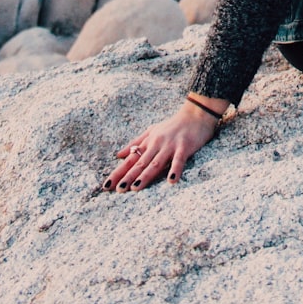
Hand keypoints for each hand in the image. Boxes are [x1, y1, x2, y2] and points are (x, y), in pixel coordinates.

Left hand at [103, 100, 223, 193]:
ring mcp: (170, 145)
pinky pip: (179, 160)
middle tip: (117, 190)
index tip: (106, 186)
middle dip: (128, 177)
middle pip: (140, 163)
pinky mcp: (185, 146)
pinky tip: (171, 181)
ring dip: (145, 176)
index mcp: (148, 142)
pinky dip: (175, 170)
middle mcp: (157, 144)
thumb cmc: (174, 124)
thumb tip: (118, 155)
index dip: (118, 172)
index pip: (130, 160)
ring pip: (155, 163)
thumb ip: (136, 143)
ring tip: (135, 188)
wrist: (196, 113)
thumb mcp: (152, 130)